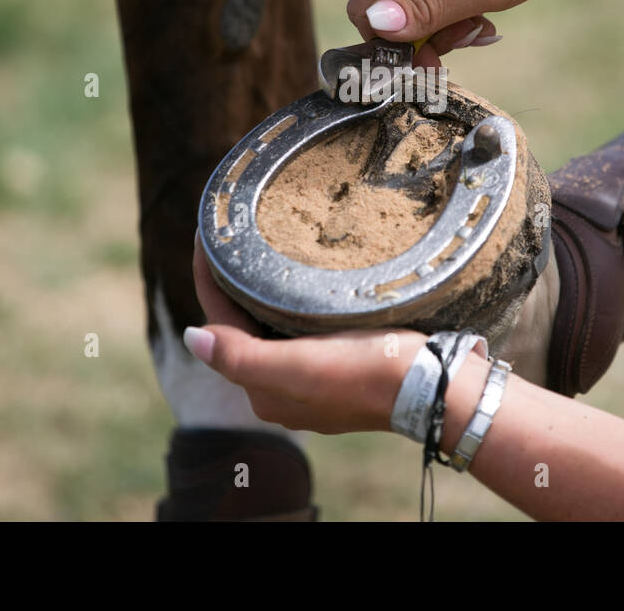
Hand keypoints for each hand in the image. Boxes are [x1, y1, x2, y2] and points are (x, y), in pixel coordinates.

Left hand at [186, 238, 426, 434]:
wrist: (434, 388)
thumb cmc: (367, 371)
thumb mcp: (299, 364)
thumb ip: (240, 355)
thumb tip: (189, 338)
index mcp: (263, 389)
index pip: (220, 323)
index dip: (209, 277)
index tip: (208, 232)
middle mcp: (281, 391)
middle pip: (242, 326)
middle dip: (233, 284)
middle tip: (235, 235)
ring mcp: (311, 384)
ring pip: (270, 328)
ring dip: (260, 295)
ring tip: (261, 251)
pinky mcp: (339, 372)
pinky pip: (300, 333)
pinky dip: (289, 308)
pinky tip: (299, 286)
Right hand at [346, 0, 600, 67]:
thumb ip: (427, 7)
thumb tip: (375, 22)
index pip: (364, 8)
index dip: (392, 43)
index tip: (435, 60)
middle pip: (390, 3)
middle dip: (425, 33)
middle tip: (473, 36)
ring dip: (444, 19)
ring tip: (485, 21)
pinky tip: (486, 2)